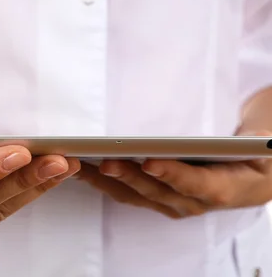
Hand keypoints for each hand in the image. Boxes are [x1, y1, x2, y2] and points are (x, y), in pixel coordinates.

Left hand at [76, 130, 271, 218]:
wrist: (250, 178)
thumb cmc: (249, 158)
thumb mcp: (258, 149)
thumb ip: (252, 144)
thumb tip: (253, 135)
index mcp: (220, 189)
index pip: (194, 183)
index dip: (172, 174)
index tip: (150, 162)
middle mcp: (192, 203)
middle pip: (156, 190)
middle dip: (129, 176)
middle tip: (106, 161)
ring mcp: (172, 204)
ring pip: (135, 195)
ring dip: (108, 181)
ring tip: (84, 164)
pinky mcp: (157, 200)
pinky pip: (128, 194)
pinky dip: (105, 183)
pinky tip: (86, 169)